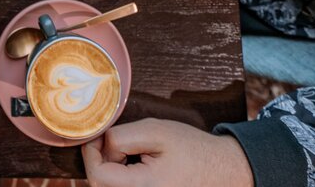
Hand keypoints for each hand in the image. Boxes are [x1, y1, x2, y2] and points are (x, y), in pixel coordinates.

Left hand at [83, 119, 253, 186]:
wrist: (223, 170)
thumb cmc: (193, 150)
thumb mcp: (156, 132)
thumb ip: (122, 137)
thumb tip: (100, 145)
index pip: (98, 176)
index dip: (91, 153)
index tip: (98, 137)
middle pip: (101, 184)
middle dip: (101, 160)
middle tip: (117, 143)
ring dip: (111, 170)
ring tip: (131, 155)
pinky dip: (121, 178)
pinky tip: (135, 168)